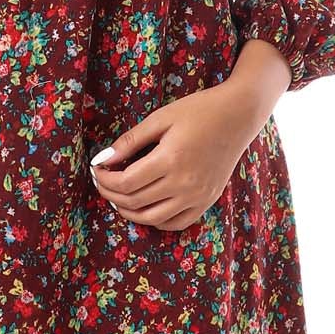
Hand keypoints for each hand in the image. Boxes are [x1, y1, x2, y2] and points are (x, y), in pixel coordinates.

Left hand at [88, 79, 271, 233]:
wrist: (238, 116)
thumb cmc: (198, 111)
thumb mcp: (160, 118)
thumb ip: (130, 141)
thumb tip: (103, 159)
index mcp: (170, 160)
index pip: (125, 183)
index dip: (104, 180)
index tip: (96, 170)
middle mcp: (184, 184)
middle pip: (135, 202)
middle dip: (110, 194)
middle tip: (101, 181)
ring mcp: (198, 196)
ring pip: (152, 219)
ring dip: (129, 212)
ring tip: (117, 197)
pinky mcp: (207, 201)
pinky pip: (176, 223)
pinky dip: (156, 221)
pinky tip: (145, 208)